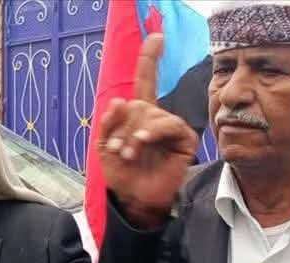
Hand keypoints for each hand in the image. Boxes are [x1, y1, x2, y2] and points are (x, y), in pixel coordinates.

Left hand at [97, 34, 197, 228]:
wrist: (134, 199)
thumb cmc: (121, 174)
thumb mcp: (105, 147)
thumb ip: (109, 123)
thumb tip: (120, 100)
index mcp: (138, 115)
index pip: (146, 82)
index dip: (150, 59)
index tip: (157, 36)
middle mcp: (156, 117)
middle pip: (139, 104)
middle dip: (124, 127)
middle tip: (120, 150)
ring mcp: (171, 127)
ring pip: (151, 114)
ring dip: (134, 134)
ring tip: (128, 154)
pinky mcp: (184, 139)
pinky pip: (169, 124)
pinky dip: (151, 133)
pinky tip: (141, 144)